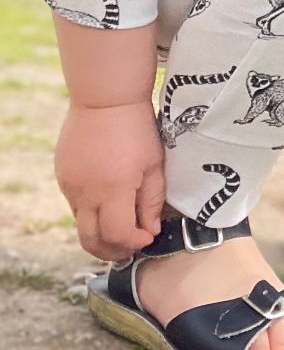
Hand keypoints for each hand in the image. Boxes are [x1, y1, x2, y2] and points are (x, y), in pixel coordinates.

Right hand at [55, 101, 165, 261]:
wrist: (104, 99)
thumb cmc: (137, 129)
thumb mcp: (154, 165)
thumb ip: (151, 201)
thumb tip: (148, 231)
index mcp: (113, 189)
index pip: (117, 235)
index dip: (133, 242)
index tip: (147, 237)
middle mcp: (86, 192)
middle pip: (90, 240)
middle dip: (111, 251)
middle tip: (129, 247)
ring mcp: (69, 185)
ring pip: (81, 224)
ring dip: (100, 232)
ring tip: (122, 226)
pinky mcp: (62, 176)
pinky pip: (75, 205)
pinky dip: (91, 212)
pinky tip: (108, 201)